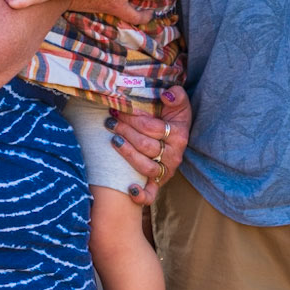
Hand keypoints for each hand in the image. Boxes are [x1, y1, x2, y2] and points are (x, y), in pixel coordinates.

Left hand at [105, 84, 189, 203]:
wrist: (175, 135)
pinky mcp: (158, 183)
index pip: (152, 128)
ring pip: (144, 166)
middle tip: (110, 121)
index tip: (120, 110)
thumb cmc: (172, 117)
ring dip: (126, 153)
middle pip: (145, 145)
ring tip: (113, 140)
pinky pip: (150, 194)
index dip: (134, 118)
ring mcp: (166, 171)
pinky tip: (130, 189)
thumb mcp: (178, 103)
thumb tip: (166, 94)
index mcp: (179, 136)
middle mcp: (174, 155)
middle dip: (125, 131)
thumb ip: (176, 95)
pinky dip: (141, 195)